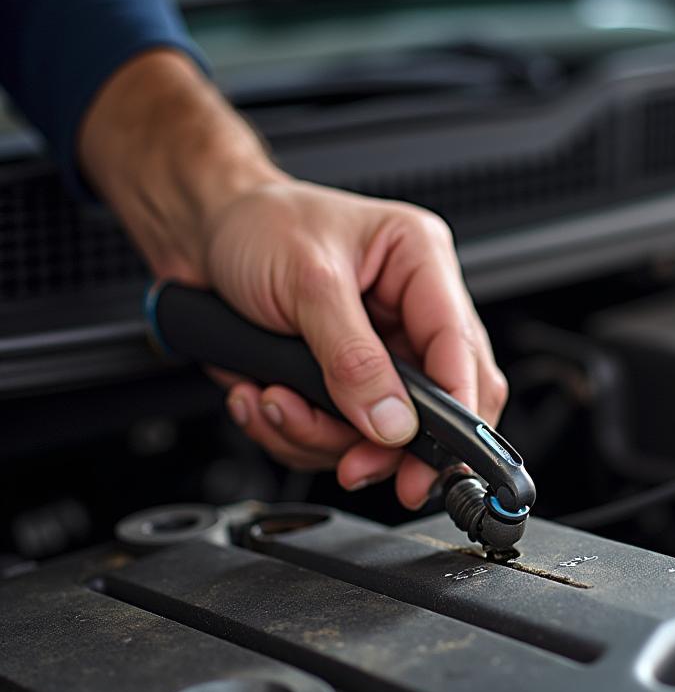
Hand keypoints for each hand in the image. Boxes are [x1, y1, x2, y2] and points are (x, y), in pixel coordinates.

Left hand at [79, 50, 506, 508]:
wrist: (198, 235)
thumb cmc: (254, 226)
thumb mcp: (307, 282)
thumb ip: (352, 358)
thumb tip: (391, 421)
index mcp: (420, 263)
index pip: (461, 349)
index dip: (455, 411)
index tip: (430, 460)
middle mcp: (407, 311)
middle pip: (437, 403)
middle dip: (387, 443)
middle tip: (356, 466)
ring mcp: (377, 352)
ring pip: (381, 432)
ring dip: (321, 435)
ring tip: (274, 402)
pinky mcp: (342, 382)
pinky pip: (336, 435)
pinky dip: (294, 432)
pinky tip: (263, 398)